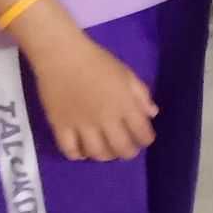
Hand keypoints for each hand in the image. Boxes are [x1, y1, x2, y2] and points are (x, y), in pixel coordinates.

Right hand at [30, 26, 157, 160]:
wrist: (62, 56)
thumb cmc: (98, 61)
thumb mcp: (127, 74)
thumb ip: (141, 95)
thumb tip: (152, 114)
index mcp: (125, 105)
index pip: (142, 133)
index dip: (146, 140)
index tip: (144, 138)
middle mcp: (105, 119)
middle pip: (121, 148)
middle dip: (128, 153)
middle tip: (126, 149)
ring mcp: (81, 125)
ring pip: (96, 153)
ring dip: (105, 156)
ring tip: (106, 151)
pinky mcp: (60, 126)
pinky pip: (69, 150)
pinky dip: (77, 154)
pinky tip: (81, 151)